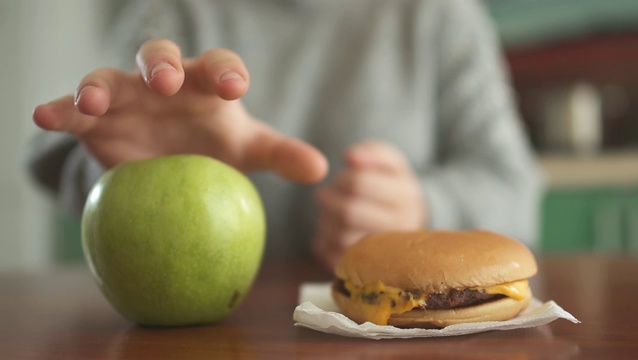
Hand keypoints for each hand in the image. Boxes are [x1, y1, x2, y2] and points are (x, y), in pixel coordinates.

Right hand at [32, 39, 326, 183]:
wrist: (171, 167)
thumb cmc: (214, 150)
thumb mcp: (248, 151)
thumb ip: (281, 153)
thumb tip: (323, 168)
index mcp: (206, 83)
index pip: (219, 66)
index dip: (226, 71)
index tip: (235, 88)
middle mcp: (165, 83)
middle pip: (160, 57)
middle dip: (162, 63)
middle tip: (166, 81)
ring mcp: (127, 97)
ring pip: (108, 77)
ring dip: (99, 83)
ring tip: (94, 100)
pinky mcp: (97, 120)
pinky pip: (73, 109)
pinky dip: (59, 109)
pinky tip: (43, 114)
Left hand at [312, 140, 426, 269]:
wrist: (407, 220)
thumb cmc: (391, 186)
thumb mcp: (390, 162)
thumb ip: (372, 153)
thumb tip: (351, 157)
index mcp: (405, 196)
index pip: (358, 184)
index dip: (342, 178)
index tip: (342, 178)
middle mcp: (400, 226)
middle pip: (347, 212)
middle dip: (329, 200)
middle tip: (326, 195)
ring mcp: (385, 253)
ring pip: (339, 237)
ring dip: (324, 221)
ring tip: (328, 213)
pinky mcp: (364, 271)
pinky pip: (332, 258)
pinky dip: (323, 242)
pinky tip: (330, 231)